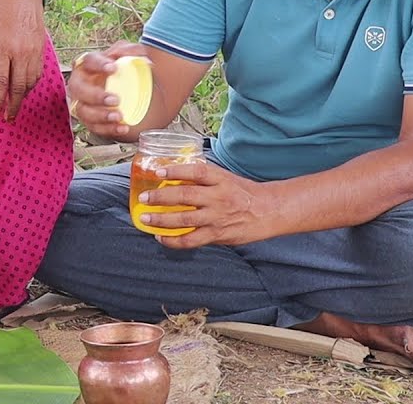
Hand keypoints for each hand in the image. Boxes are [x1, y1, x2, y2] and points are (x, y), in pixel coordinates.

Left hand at [0, 0, 45, 119]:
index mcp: (3, 49)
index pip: (0, 81)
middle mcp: (20, 53)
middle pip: (18, 87)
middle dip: (12, 105)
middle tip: (6, 118)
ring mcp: (33, 52)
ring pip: (29, 83)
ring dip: (21, 97)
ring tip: (14, 106)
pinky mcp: (42, 51)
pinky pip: (37, 74)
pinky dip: (30, 85)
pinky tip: (23, 90)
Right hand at [67, 42, 147, 138]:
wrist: (132, 92)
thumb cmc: (125, 71)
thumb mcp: (131, 56)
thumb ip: (134, 52)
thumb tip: (143, 58)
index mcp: (89, 64)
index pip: (89, 60)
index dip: (98, 64)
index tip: (113, 68)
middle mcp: (80, 83)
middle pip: (78, 89)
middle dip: (95, 96)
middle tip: (115, 99)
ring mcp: (82, 103)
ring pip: (83, 111)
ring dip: (100, 115)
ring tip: (118, 116)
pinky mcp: (89, 120)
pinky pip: (94, 127)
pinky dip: (108, 129)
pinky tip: (122, 127)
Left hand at [138, 159, 276, 247]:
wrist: (268, 211)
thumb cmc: (243, 192)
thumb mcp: (225, 178)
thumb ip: (203, 178)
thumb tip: (174, 174)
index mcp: (220, 179)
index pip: (196, 171)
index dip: (176, 170)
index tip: (159, 171)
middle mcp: (218, 197)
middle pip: (185, 195)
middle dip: (161, 197)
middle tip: (144, 198)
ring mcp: (217, 217)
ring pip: (185, 219)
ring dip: (161, 220)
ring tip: (145, 219)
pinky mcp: (217, 235)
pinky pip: (191, 240)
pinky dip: (174, 241)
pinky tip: (161, 238)